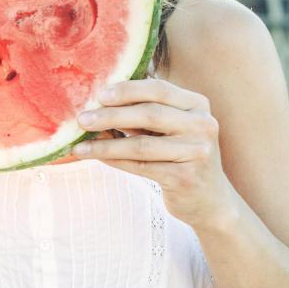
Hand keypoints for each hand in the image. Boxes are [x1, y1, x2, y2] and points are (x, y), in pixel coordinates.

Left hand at [71, 79, 235, 227]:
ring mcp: (197, 152)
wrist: (208, 199)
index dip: (127, 90)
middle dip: (110, 116)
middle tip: (82, 119)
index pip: (159, 89)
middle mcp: (202, 124)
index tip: (99, 94)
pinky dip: (114, 160)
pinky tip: (96, 157)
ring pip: (141, 144)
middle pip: (150, 114)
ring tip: (79, 146)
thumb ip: (143, 112)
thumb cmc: (178, 155)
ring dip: (105, 144)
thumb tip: (98, 102)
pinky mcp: (185, 177)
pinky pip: (140, 166)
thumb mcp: (168, 128)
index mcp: (197, 105)